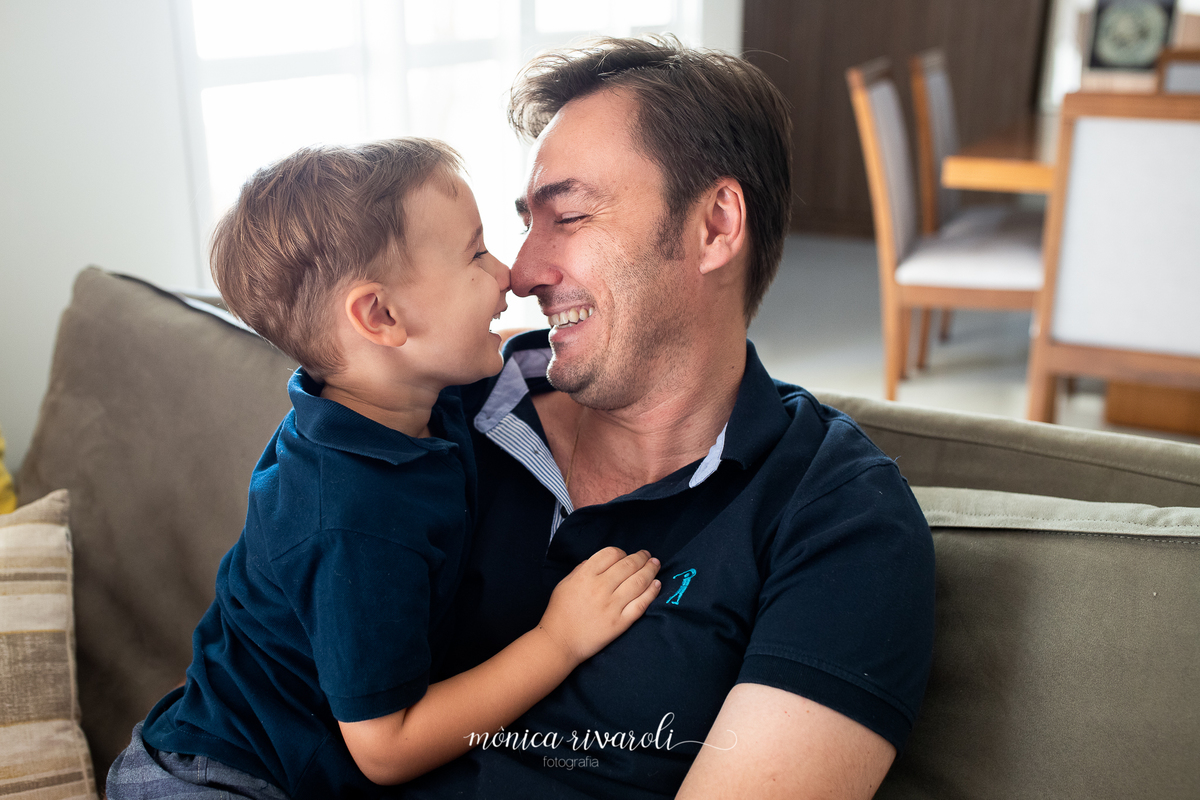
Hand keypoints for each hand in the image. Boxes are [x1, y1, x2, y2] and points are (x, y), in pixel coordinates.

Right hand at [538, 547, 660, 663]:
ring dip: (650, 571)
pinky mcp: (620, 622)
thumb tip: (599, 562)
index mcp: (585, 576)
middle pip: (628, 565)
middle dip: (641, 558)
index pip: (611, 554)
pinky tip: (656, 584)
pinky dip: (651, 593)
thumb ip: (581, 569)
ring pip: (638, 582)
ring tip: (656, 565)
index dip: (622, 552)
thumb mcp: (564, 584)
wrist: (560, 642)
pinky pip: (640, 604)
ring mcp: (612, 605)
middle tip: (648, 556)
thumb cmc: (559, 612)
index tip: (625, 556)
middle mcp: (601, 587)